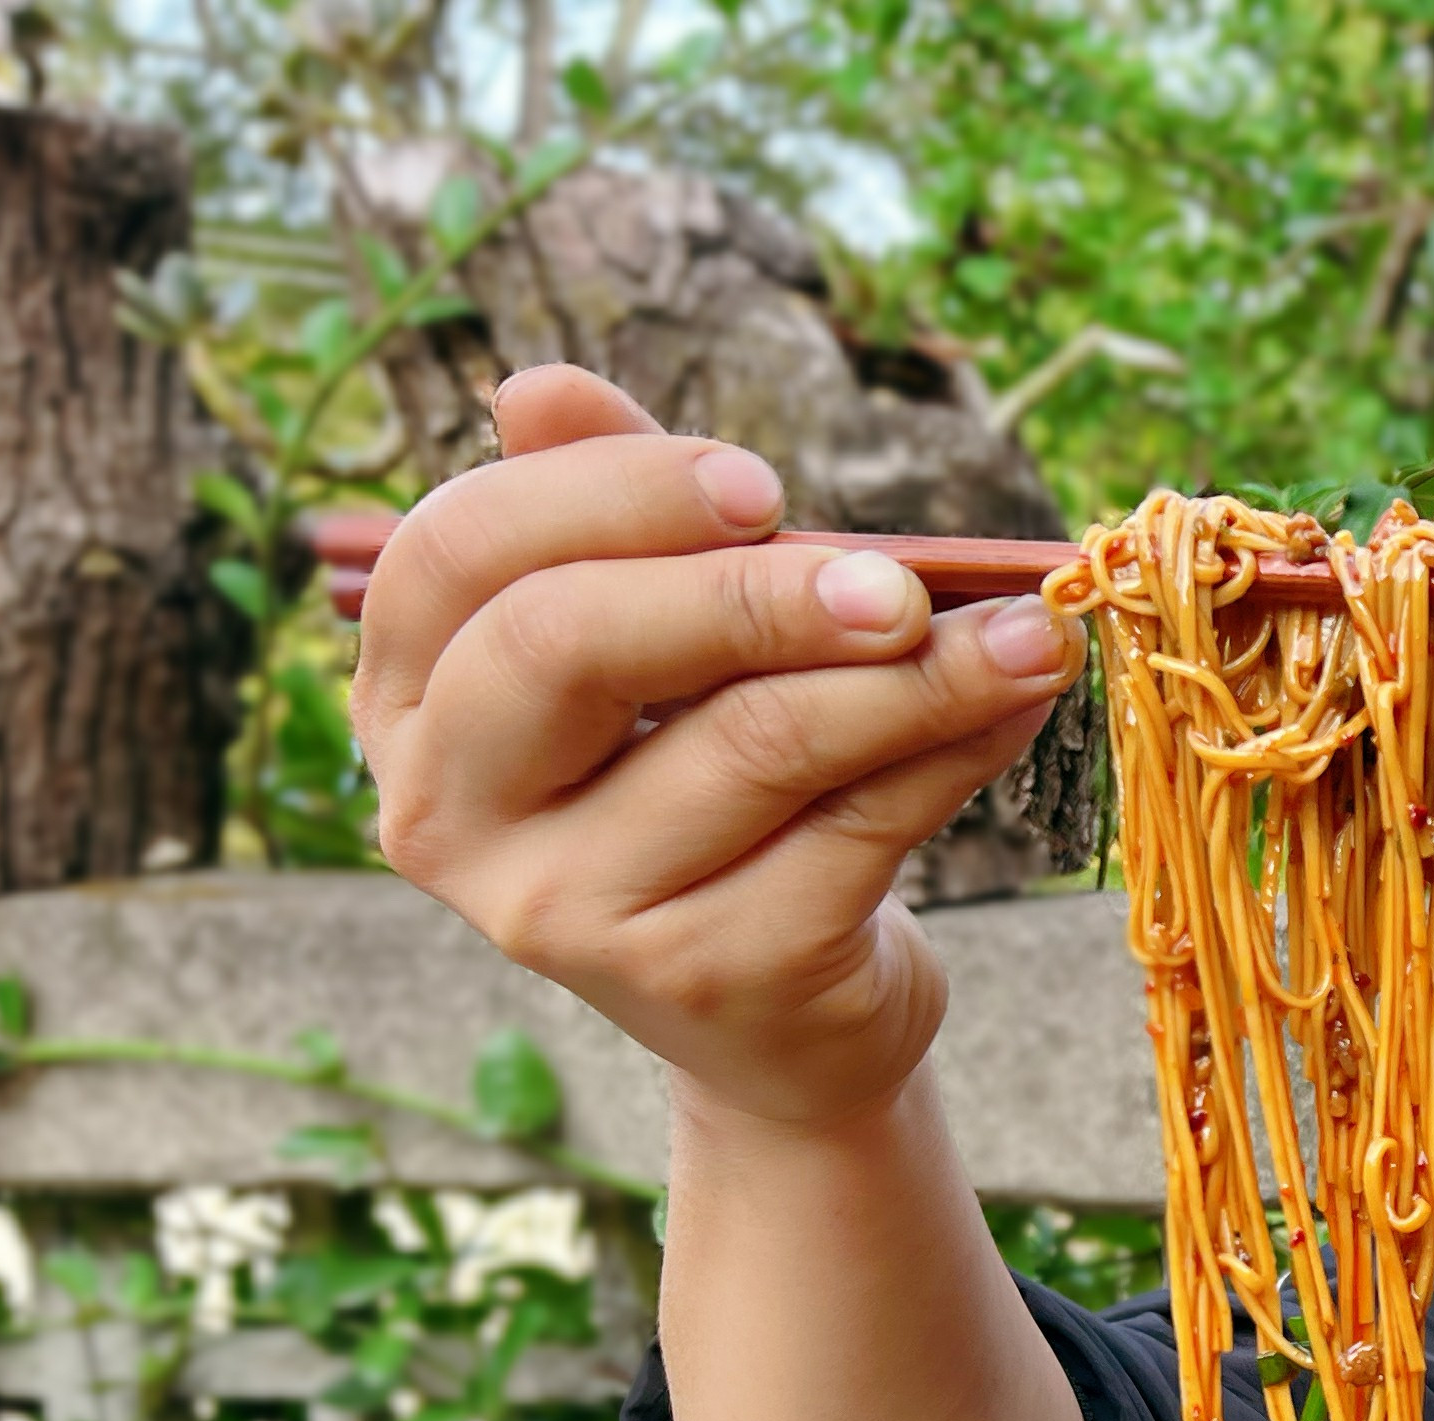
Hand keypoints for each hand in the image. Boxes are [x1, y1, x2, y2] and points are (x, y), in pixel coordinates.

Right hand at [351, 364, 1076, 1133]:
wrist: (782, 1023)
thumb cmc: (710, 797)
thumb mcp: (657, 660)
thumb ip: (615, 524)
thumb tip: (540, 385)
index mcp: (409, 707)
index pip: (455, 555)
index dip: (608, 494)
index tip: (761, 483)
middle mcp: (449, 817)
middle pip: (568, 643)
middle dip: (753, 587)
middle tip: (900, 576)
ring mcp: (569, 912)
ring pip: (754, 742)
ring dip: (914, 671)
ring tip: (1025, 632)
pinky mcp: (709, 976)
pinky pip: (856, 830)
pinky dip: (955, 750)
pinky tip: (1016, 704)